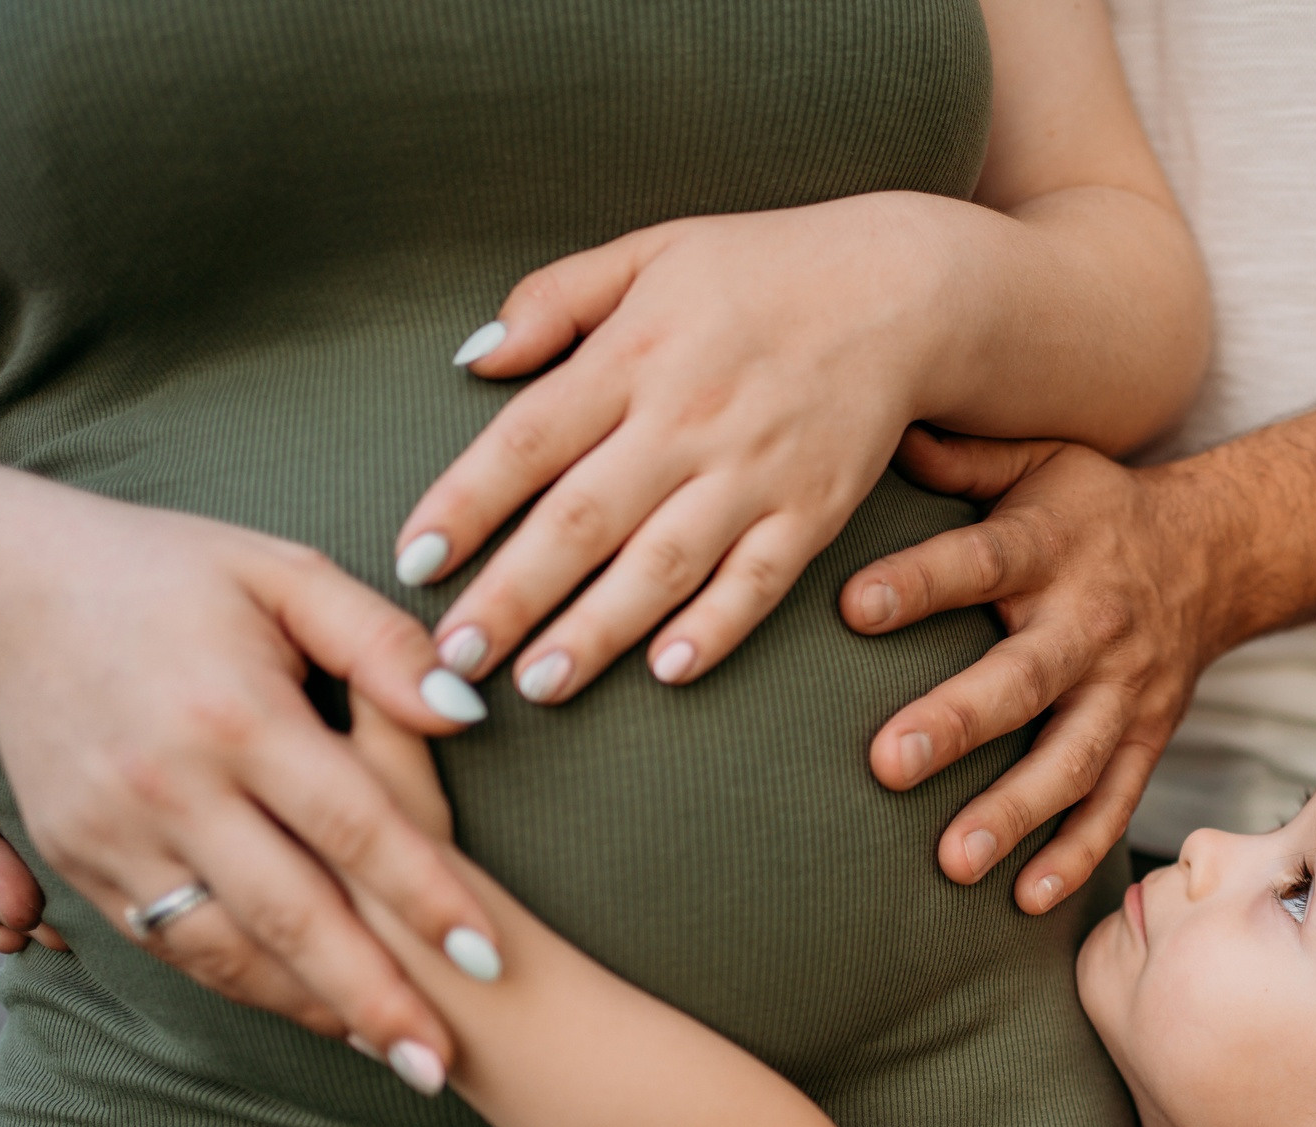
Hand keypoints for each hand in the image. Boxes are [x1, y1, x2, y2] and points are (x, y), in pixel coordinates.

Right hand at [0, 405, 502, 1084]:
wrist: (8, 590)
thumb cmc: (171, 576)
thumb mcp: (283, 577)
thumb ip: (382, 643)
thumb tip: (470, 711)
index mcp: (237, 713)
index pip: (355, 826)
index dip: (425, 899)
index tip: (488, 963)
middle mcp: (172, 784)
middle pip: (293, 916)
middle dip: (374, 1000)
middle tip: (443, 1067)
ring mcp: (115, 830)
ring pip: (227, 950)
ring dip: (313, 1012)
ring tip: (393, 1057)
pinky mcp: (77, 858)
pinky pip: (170, 942)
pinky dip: (244, 985)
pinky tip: (312, 1010)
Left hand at [394, 197, 966, 703]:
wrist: (900, 288)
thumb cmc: (762, 270)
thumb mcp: (648, 252)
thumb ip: (554, 301)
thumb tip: (472, 359)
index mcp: (633, 355)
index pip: (528, 440)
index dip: (466, 503)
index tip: (414, 560)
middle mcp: (688, 419)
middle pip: (583, 518)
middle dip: (513, 594)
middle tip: (455, 656)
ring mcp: (755, 471)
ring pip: (664, 563)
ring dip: (599, 630)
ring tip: (540, 685)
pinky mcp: (814, 510)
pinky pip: (760, 579)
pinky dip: (718, 625)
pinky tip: (669, 670)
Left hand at [839, 427, 1228, 913]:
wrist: (1217, 554)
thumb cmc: (1093, 509)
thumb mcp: (1041, 462)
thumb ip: (963, 458)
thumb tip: (875, 426)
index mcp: (1053, 547)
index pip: (982, 562)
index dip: (920, 584)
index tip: (853, 607)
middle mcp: (1090, 625)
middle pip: (1023, 678)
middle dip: (958, 721)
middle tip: (887, 762)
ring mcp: (1124, 692)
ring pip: (1070, 759)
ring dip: (1014, 812)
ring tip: (951, 860)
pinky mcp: (1147, 740)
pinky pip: (1115, 803)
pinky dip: (1076, 855)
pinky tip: (1024, 900)